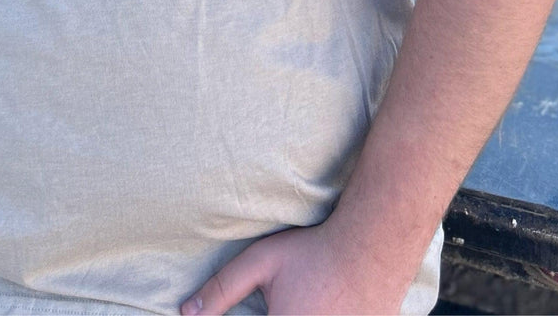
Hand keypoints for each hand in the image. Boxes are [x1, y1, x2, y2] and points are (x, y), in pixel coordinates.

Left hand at [179, 222, 408, 315]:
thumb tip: (186, 313)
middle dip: (274, 313)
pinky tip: (318, 304)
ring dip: (294, 314)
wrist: (372, 247)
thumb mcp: (261, 263)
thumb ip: (221, 290)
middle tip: (284, 299)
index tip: (264, 307)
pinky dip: (319, 314)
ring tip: (303, 300)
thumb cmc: (313, 252)